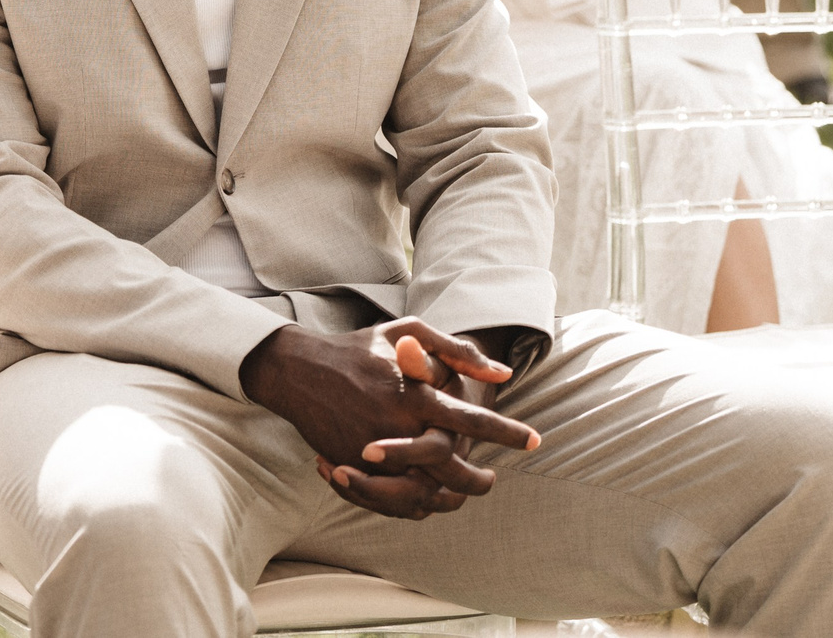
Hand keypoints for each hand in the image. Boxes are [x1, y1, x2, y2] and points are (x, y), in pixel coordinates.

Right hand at [241, 320, 536, 520]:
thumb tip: (503, 371)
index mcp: (414, 392)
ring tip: (463, 492)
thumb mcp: (407, 332)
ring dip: (448, 496)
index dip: (505, 431)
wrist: (298, 370)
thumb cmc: (359, 347)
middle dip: (478, 480)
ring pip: (422, 490)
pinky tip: (428, 492)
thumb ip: (456, 351)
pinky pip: (390, 496)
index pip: (471, 417)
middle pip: (451, 468)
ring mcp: (373, 452)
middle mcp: (396, 426)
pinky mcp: (353, 468)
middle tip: (491, 479)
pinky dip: (412, 500)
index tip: (534, 440)